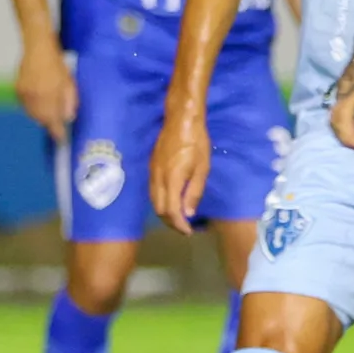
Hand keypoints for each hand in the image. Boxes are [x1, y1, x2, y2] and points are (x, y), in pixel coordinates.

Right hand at [14, 38, 74, 137]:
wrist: (37, 49)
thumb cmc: (57, 64)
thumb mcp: (69, 83)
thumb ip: (69, 101)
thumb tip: (68, 117)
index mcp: (50, 95)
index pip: (53, 120)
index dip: (57, 132)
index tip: (61, 140)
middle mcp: (35, 96)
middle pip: (41, 119)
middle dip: (49, 123)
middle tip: (56, 125)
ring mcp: (24, 93)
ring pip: (32, 113)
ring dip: (40, 116)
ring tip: (49, 114)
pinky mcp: (17, 89)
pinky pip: (25, 105)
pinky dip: (32, 108)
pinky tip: (39, 102)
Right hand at [149, 104, 210, 236]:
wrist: (180, 120)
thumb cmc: (197, 143)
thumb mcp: (202, 169)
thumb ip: (194, 192)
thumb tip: (188, 214)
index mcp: (172, 179)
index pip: (171, 211)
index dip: (179, 225)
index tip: (188, 231)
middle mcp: (157, 178)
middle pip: (159, 209)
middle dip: (170, 222)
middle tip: (184, 227)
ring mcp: (152, 172)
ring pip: (153, 201)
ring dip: (164, 213)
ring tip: (178, 218)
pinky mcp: (151, 167)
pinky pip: (152, 191)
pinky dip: (160, 202)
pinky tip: (171, 202)